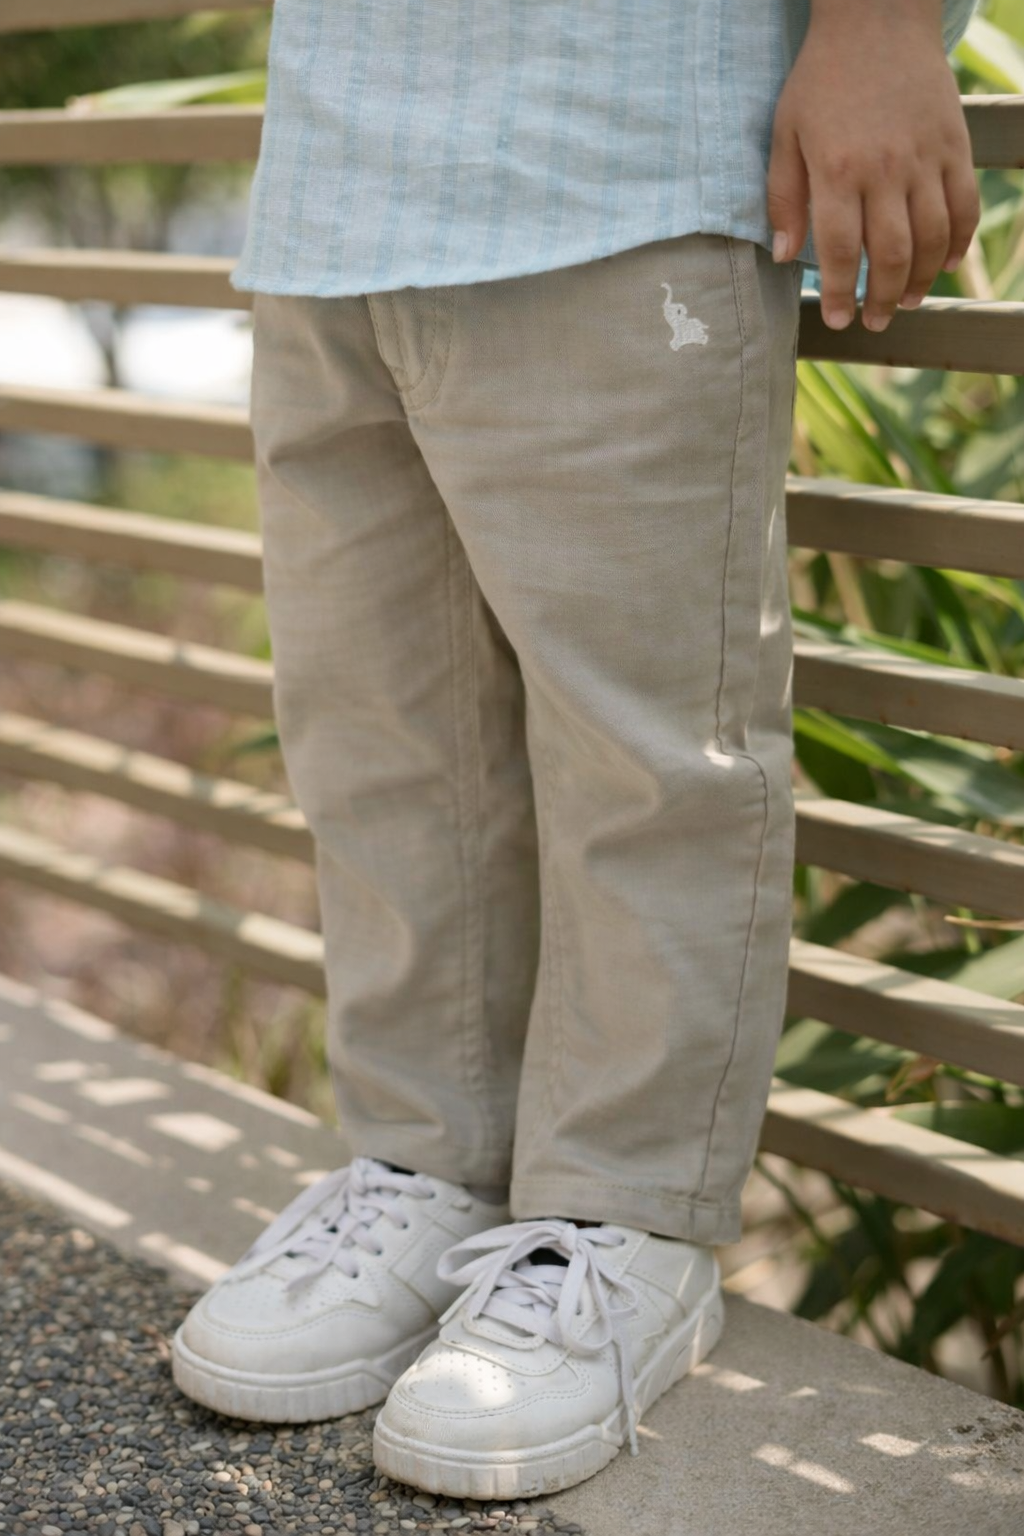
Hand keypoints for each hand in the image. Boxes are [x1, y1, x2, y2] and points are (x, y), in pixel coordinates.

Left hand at [767, 0, 979, 331]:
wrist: (876, 18)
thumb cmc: (822, 79)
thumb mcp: (785, 134)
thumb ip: (783, 196)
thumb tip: (782, 254)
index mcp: (837, 171)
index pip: (838, 251)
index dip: (838, 294)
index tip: (838, 319)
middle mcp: (884, 170)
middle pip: (889, 254)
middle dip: (881, 298)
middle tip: (874, 321)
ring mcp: (924, 158)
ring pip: (931, 238)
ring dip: (919, 279)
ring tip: (905, 301)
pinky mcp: (953, 145)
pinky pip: (963, 205)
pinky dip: (958, 242)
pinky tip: (944, 265)